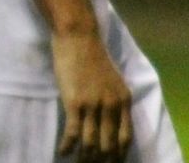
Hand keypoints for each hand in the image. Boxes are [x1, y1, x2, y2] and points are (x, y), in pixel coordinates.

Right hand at [51, 31, 132, 162]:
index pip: (126, 137)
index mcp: (124, 100)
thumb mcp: (114, 79)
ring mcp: (93, 105)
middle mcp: (112, 106)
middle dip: (102, 160)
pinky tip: (62, 152)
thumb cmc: (92, 55)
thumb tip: (112, 121)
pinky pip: (73, 132)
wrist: (78, 36)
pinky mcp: (75, 102)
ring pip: (91, 143)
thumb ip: (115, 99)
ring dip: (85, 158)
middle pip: (109, 144)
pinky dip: (68, 146)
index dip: (119, 155)